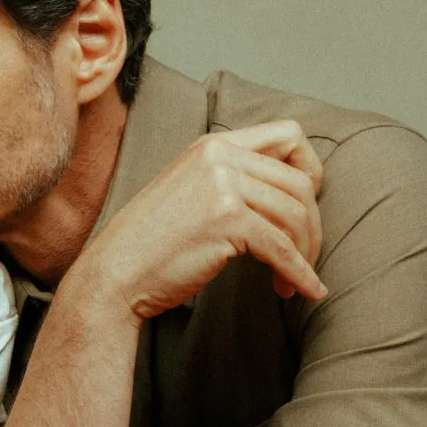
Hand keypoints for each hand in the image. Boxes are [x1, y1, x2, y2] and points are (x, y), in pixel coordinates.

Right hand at [76, 119, 325, 321]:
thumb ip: (232, 179)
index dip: (310, 168)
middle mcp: (218, 156)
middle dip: (312, 225)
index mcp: (212, 145)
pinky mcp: (226, 220)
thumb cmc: (152, 243)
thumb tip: (295, 191)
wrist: (114, 273)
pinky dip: (301, 274)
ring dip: (305, 254)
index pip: (289, 134)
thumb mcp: (191, 191)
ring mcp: (221, 185)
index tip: (306, 204)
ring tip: (293, 281)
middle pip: (300, 182)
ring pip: (296, 215)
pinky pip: (283, 248)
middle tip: (304, 256)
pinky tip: (306, 292)